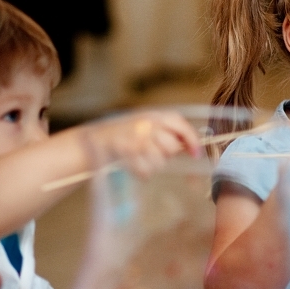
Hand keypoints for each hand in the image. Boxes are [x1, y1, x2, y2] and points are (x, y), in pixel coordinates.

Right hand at [85, 110, 200, 176]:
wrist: (93, 140)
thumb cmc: (124, 135)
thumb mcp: (146, 127)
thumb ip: (167, 133)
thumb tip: (191, 146)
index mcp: (153, 115)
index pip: (179, 123)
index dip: (191, 139)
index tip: (196, 153)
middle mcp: (145, 123)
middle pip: (171, 147)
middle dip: (165, 155)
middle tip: (152, 153)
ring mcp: (135, 137)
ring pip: (159, 161)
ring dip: (152, 165)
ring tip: (139, 159)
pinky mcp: (125, 152)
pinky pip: (145, 170)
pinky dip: (141, 173)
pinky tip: (133, 166)